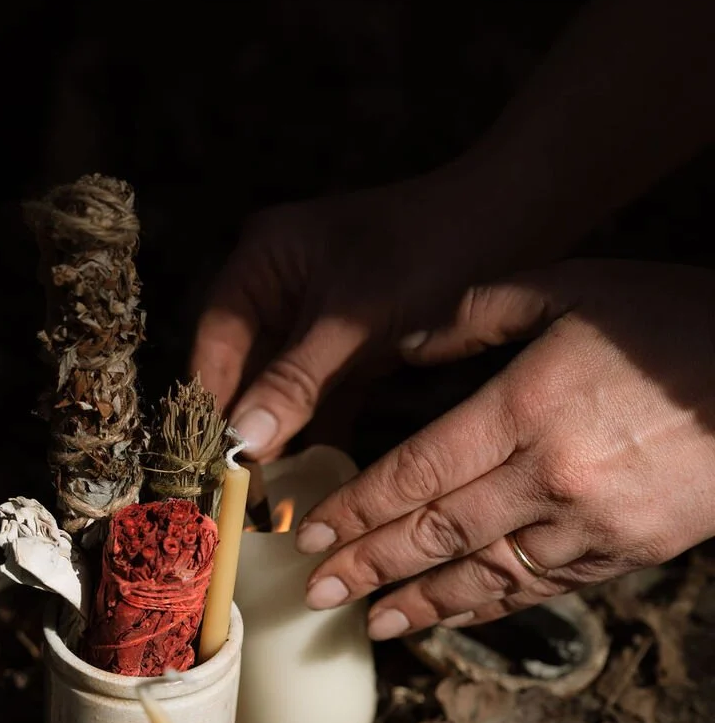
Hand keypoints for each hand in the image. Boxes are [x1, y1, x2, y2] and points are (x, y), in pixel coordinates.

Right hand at [191, 152, 550, 460]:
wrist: (513, 225)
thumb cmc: (430, 254)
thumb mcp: (354, 322)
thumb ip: (294, 382)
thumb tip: (240, 442)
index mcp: (263, 262)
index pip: (215, 343)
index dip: (211, 403)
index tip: (210, 463)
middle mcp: (279, 289)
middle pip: (243, 371)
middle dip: (245, 429)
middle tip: (241, 492)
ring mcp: (315, 319)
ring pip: (282, 390)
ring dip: (281, 437)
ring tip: (274, 496)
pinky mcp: (352, 346)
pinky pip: (322, 396)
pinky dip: (320, 431)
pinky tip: (318, 476)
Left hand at [295, 260, 714, 635]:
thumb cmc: (673, 323)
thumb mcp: (572, 287)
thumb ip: (479, 312)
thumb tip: (406, 344)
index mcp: (528, 406)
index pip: (417, 471)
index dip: (359, 507)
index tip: (313, 530)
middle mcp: (550, 476)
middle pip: (437, 532)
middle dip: (369, 564)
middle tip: (314, 591)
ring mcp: (589, 525)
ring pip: (484, 575)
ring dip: (420, 602)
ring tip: (368, 621)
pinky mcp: (624, 554)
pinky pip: (539, 587)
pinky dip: (489, 605)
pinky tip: (451, 616)